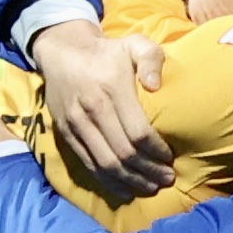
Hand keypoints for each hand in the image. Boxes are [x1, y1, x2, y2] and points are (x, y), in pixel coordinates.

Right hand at [29, 21, 172, 200]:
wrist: (62, 52)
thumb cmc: (108, 52)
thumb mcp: (135, 43)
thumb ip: (151, 58)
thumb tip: (155, 85)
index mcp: (112, 88)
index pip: (138, 132)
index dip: (157, 150)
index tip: (171, 157)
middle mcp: (92, 109)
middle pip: (124, 153)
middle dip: (149, 170)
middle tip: (167, 178)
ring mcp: (76, 123)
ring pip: (105, 163)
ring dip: (131, 180)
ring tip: (152, 187)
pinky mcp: (65, 133)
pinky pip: (88, 164)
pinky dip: (107, 181)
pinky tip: (125, 189)